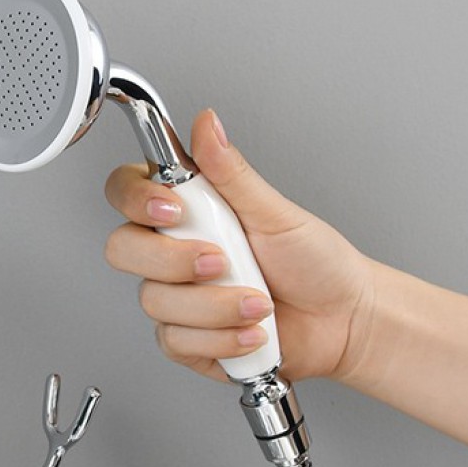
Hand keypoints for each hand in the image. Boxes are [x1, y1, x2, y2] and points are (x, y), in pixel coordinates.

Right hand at [104, 109, 374, 383]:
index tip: (173, 207)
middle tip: (220, 262)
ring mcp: (178, 299)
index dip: (136, 198)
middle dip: (173, 260)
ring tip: (258, 302)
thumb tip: (207, 124)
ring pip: (156, 302)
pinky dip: (221, 340)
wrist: (343, 321)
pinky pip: (177, 342)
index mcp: (190, 212)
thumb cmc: (316, 264)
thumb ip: (231, 173)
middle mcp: (174, 254)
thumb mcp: (275, 212)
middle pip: (124, 250)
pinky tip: (251, 331)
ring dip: (214, 306)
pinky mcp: (188, 341)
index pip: (127, 192)